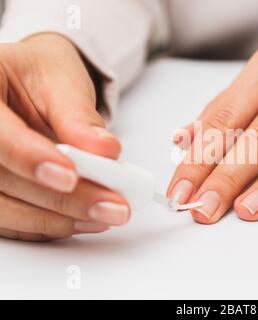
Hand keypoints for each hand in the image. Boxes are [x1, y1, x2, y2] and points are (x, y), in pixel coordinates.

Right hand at [0, 33, 129, 240]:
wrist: (28, 86)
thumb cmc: (39, 75)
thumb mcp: (62, 81)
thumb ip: (79, 117)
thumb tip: (104, 150)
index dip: (29, 158)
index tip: (70, 176)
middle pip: (1, 180)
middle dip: (60, 199)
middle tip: (111, 204)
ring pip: (5, 209)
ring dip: (59, 218)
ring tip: (106, 213)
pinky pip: (13, 220)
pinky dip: (50, 224)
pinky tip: (85, 218)